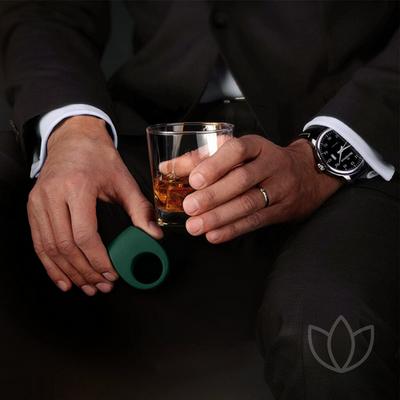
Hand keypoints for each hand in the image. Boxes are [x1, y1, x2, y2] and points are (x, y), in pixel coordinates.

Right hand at [27, 116, 162, 294]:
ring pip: (49, 248)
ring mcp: (38, 201)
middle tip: (102, 286)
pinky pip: (39, 242)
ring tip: (87, 287)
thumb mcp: (124, 181)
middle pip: (65, 246)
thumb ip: (140, 210)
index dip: (98, 260)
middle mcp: (53, 194)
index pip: (84, 234)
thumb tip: (154, 236)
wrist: (74, 139)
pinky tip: (63, 279)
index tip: (112, 274)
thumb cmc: (99, 158)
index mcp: (77, 186)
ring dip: (68, 272)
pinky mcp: (33, 207)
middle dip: (85, 271)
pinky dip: (50, 264)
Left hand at [180, 135, 342, 242]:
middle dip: (214, 196)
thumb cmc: (261, 161)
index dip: (216, 165)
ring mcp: (279, 188)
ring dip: (220, 217)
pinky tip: (214, 235)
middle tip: (189, 208)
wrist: (306, 174)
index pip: (237, 150)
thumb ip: (202, 158)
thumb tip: (167, 168)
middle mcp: (270, 165)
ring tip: (195, 226)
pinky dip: (233, 230)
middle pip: (242, 180)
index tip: (194, 179)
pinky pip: (256, 221)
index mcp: (257, 146)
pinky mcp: (281, 210)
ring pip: (248, 204)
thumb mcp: (238, 152)